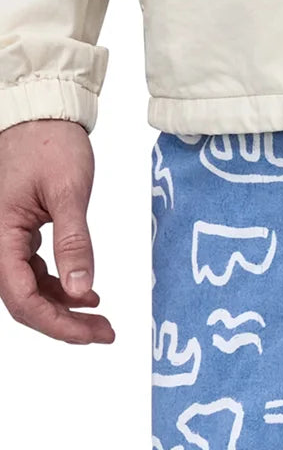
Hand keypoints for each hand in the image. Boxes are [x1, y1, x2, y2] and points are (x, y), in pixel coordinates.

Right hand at [0, 119, 114, 343]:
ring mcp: (5, 239)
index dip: (58, 324)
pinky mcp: (18, 234)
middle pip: (24, 301)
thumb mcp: (68, 193)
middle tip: (106, 333)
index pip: (22, 298)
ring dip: (64, 309)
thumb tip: (82, 290)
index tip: (95, 334)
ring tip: (101, 318)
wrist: (41, 115)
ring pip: (29, 290)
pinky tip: (87, 294)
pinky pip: (33, 273)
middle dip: (65, 324)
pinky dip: (60, 288)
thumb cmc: (50, 144)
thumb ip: (74, 243)